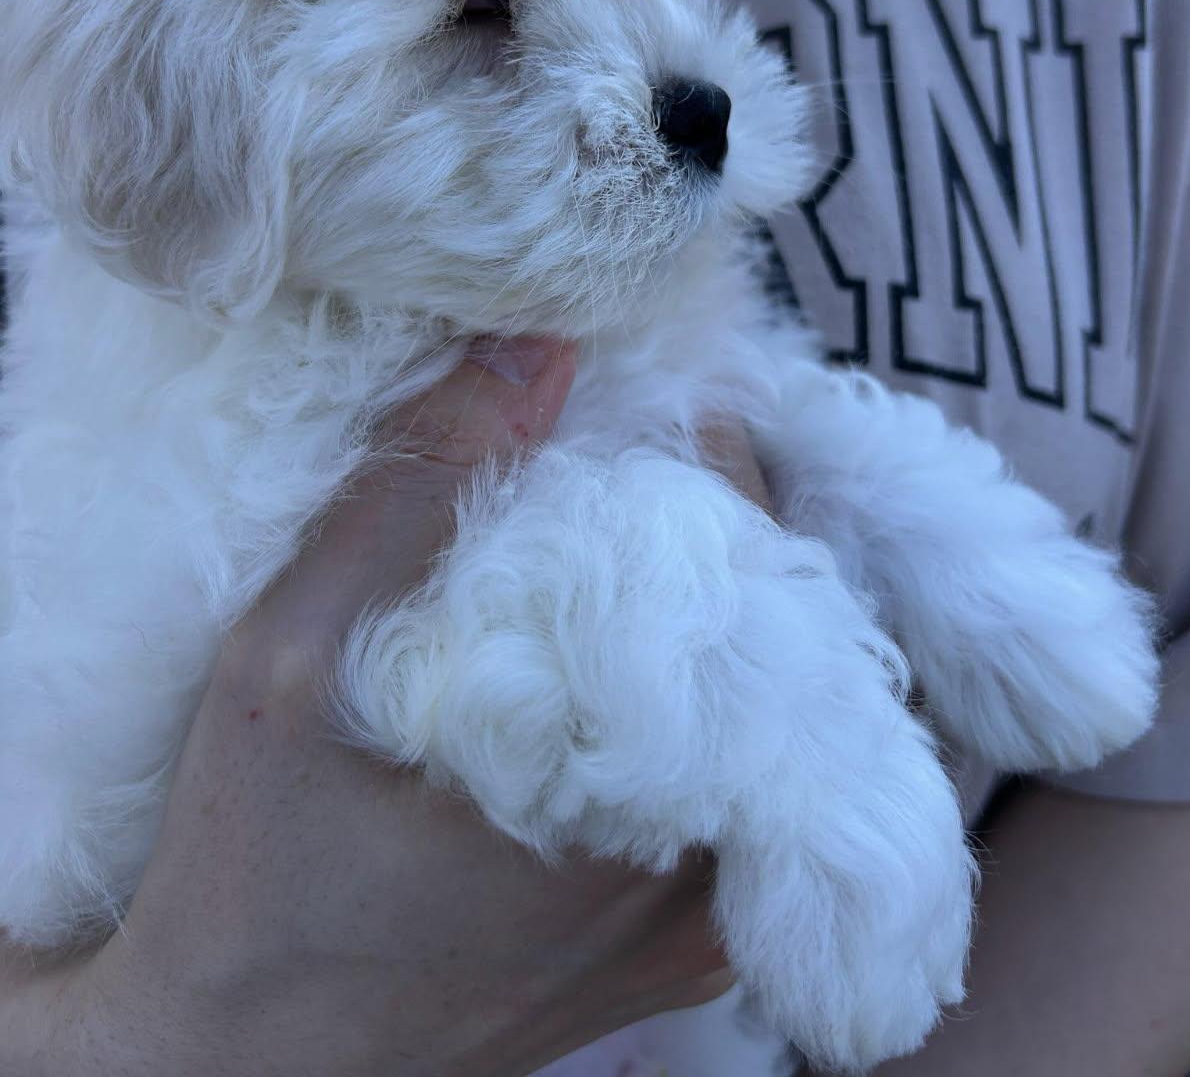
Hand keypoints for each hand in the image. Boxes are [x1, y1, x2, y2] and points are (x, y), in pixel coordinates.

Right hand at [4, 339, 760, 1076]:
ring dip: (736, 614)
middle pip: (789, 642)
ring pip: (788, 719)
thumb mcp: (282, 670)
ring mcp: (704, 929)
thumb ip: (405, 499)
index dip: (722, 462)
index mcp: (626, 794)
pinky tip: (648, 661)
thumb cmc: (246, 878)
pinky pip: (761, 798)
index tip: (676, 400)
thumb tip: (530, 352)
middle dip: (734, 531)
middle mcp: (699, 874)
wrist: (233, 1072)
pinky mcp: (684, 960)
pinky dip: (730, 705)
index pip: (750, 571)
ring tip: (657, 543)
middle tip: (665, 454)